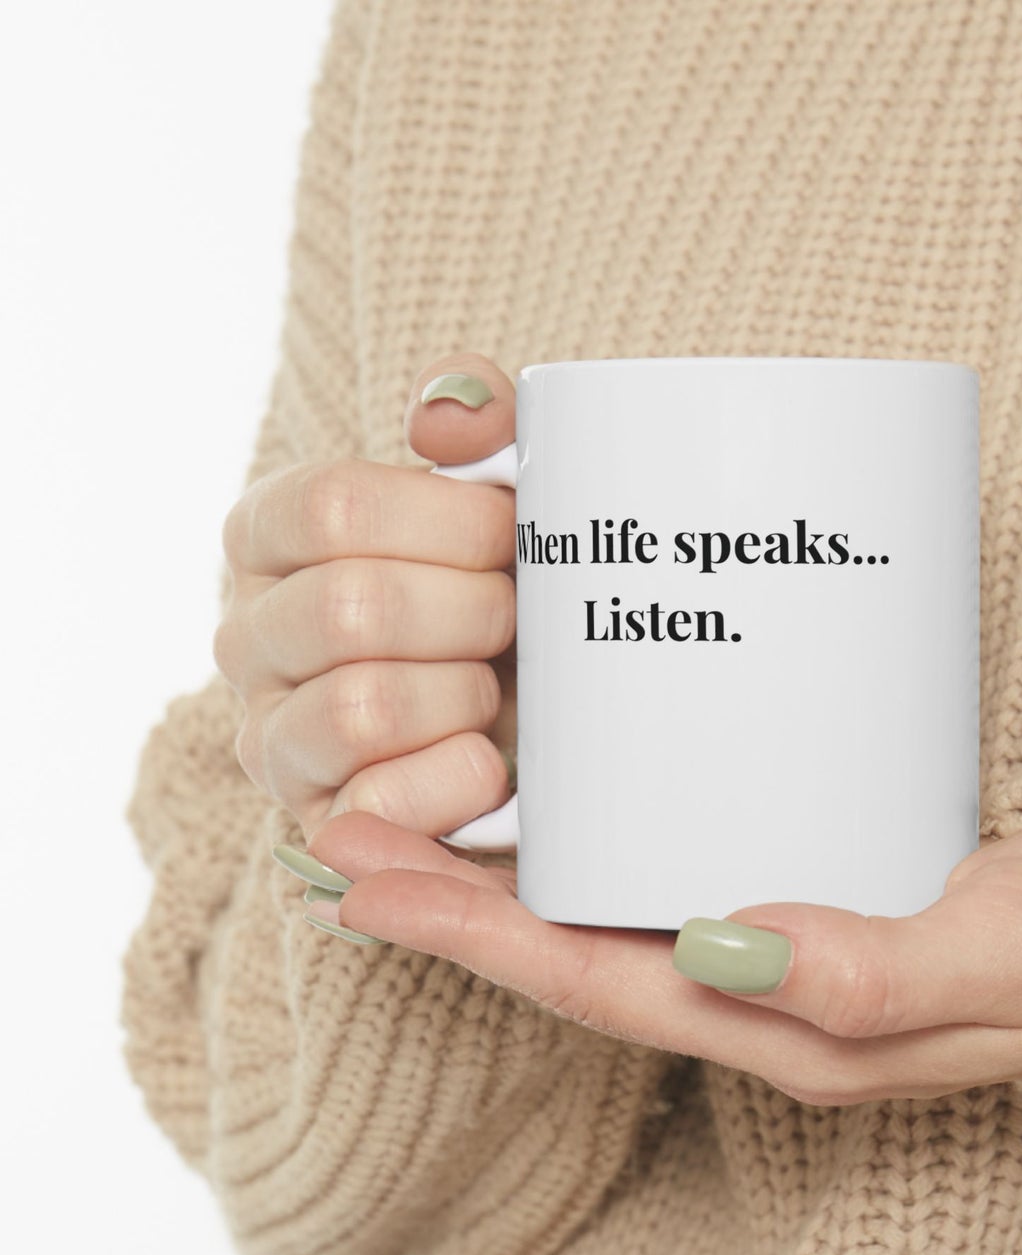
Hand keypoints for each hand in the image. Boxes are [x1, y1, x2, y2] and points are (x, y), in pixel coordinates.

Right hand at [215, 353, 518, 845]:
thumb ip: (479, 420)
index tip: (513, 534)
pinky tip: (491, 760)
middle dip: (472, 613)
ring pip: (362, 708)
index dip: (451, 522)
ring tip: (493, 688)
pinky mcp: (319, 823)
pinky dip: (460, 779)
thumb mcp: (501, 490)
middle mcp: (246, 635)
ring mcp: (272, 737)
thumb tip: (447, 418)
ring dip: (465, 695)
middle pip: (353, 609)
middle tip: (516, 617)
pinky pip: (381, 804)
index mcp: (270, 535)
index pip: (334, 507)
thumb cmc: (502, 587)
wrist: (529, 714)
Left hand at [293, 806, 1021, 1104]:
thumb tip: (724, 946)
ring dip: (506, 871)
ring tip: (410, 807)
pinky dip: (594, 841)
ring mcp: (781, 946)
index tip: (367, 882)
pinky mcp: (809, 884)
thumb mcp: (1002, 953)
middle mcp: (765, 995)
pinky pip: (672, 873)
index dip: (476, 939)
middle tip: (343, 832)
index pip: (598, 986)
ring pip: (611, 916)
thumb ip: (872, 970)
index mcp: (792, 1027)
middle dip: (453, 903)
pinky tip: (561, 791)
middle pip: (576, 953)